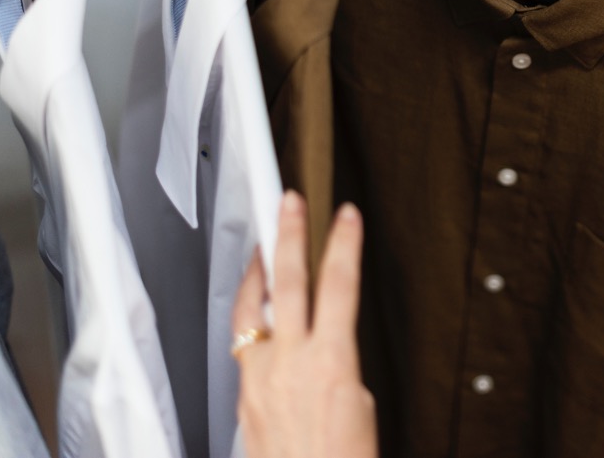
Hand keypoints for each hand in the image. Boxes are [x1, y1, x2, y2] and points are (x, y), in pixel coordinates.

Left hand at [234, 193, 377, 457]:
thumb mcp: (361, 402)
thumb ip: (341, 361)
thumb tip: (329, 339)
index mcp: (332, 363)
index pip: (340, 285)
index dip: (344, 244)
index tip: (347, 216)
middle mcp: (290, 364)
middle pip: (289, 281)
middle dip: (290, 234)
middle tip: (290, 202)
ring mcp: (261, 379)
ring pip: (252, 308)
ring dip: (258, 270)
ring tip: (262, 245)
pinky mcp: (243, 397)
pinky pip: (242, 343)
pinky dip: (249, 318)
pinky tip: (254, 311)